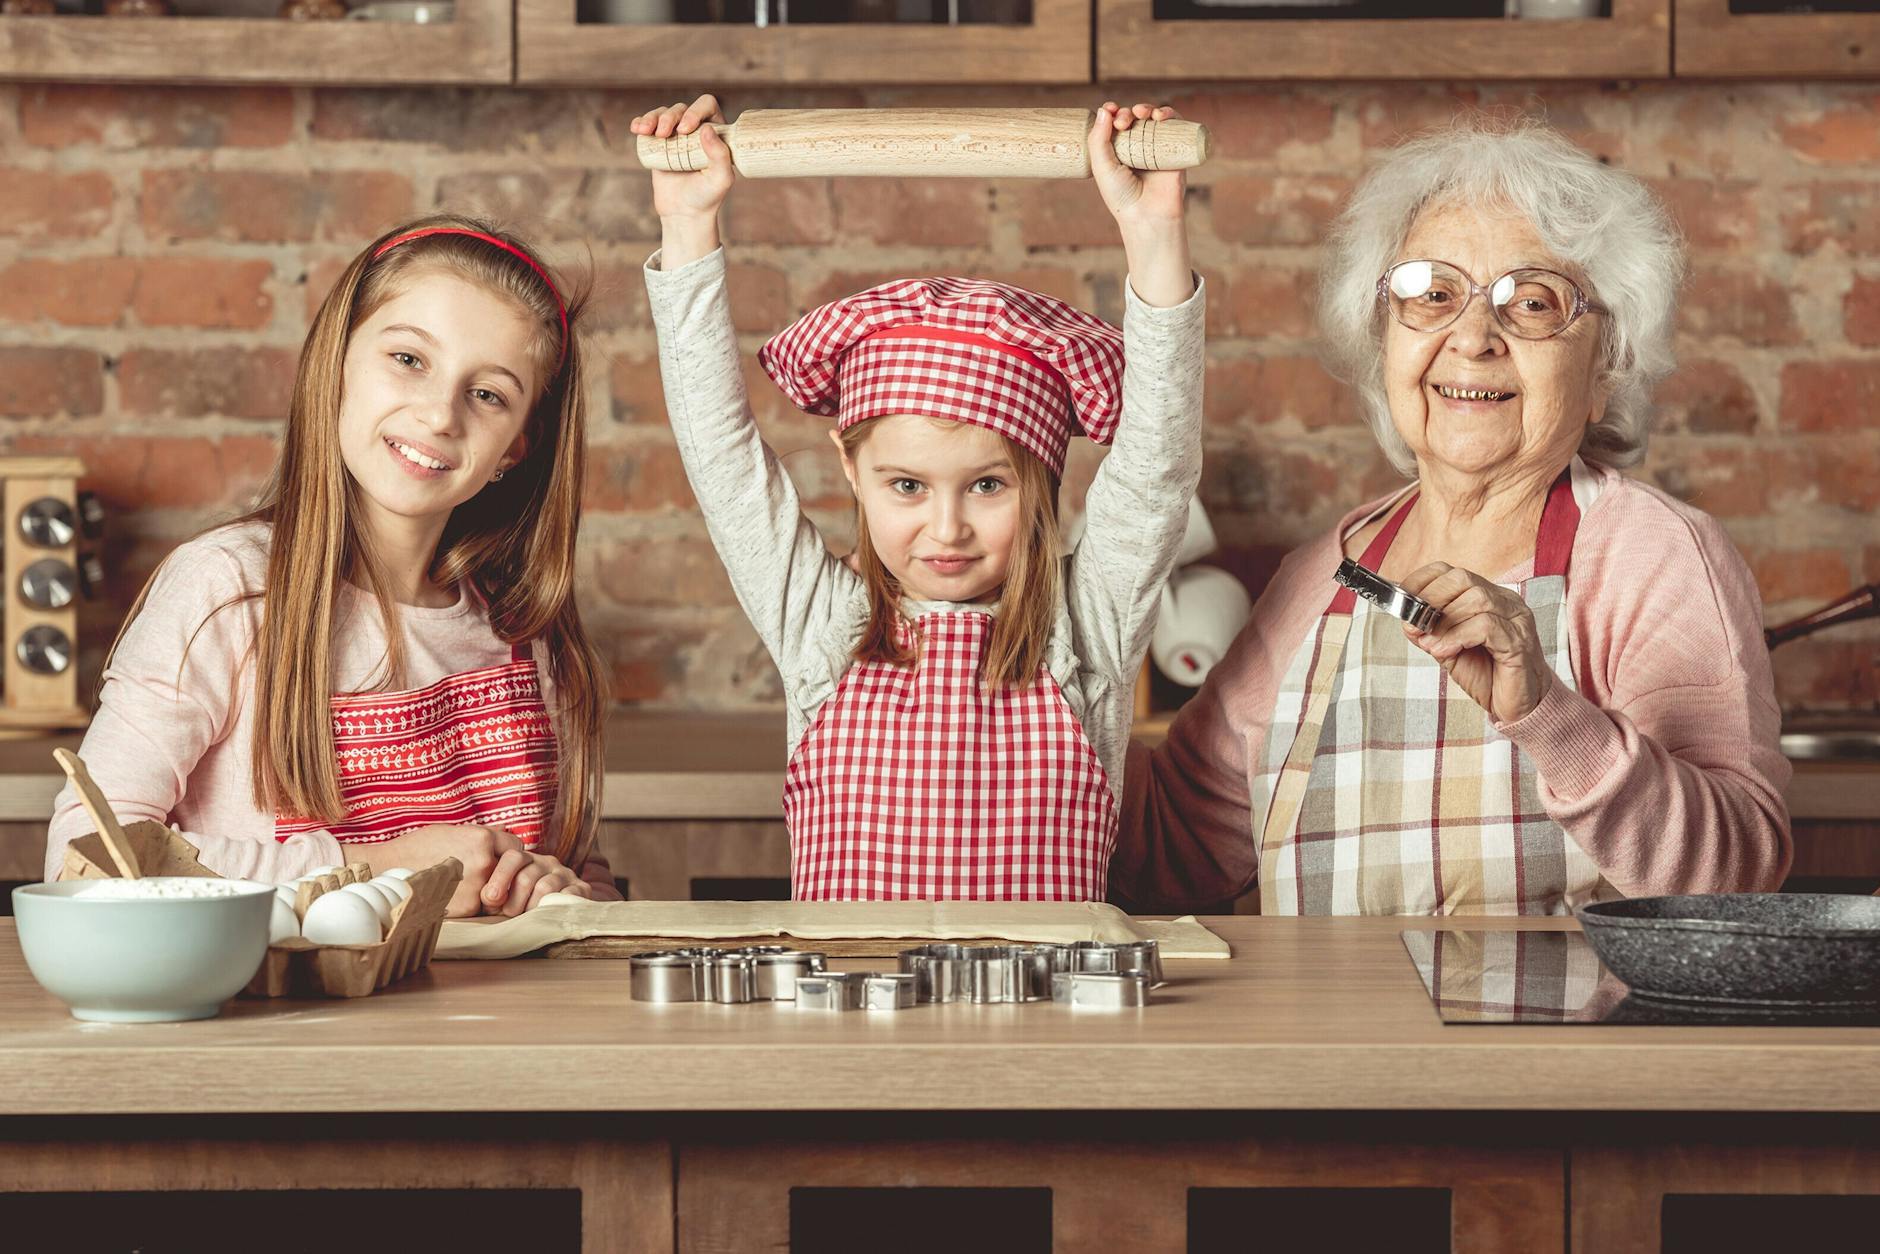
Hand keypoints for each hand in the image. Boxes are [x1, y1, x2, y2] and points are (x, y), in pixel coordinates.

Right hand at [355, 823, 524, 917]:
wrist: (388, 872)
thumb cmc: (419, 849)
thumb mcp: (452, 831)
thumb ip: (482, 835)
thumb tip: (507, 833)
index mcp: (482, 838)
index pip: (515, 847)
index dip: (506, 853)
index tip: (497, 857)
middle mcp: (484, 861)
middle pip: (511, 870)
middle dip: (502, 873)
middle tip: (483, 875)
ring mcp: (478, 886)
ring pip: (500, 891)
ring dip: (489, 891)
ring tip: (463, 885)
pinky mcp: (468, 908)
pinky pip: (483, 907)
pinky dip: (473, 904)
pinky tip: (454, 897)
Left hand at [479, 849, 594, 916]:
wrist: (553, 918)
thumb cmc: (518, 909)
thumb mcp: (501, 898)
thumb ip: (491, 894)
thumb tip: (488, 897)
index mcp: (525, 859)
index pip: (513, 857)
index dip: (500, 878)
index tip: (490, 899)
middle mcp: (546, 862)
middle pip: (526, 877)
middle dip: (513, 902)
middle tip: (508, 915)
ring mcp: (565, 874)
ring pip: (545, 888)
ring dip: (531, 908)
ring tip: (526, 919)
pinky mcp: (581, 888)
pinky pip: (568, 896)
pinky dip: (554, 908)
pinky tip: (546, 916)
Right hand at [629, 94, 732, 266]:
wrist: (684, 213)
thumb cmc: (707, 197)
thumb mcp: (720, 179)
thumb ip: (721, 155)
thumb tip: (707, 129)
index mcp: (715, 132)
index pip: (707, 106)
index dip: (695, 110)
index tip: (685, 129)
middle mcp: (695, 130)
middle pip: (681, 108)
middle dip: (670, 116)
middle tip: (664, 134)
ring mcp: (675, 136)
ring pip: (663, 113)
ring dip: (653, 117)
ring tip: (646, 131)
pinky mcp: (658, 144)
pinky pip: (648, 125)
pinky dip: (641, 122)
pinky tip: (636, 128)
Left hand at [1088, 102, 1193, 308]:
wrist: (1148, 214)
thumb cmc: (1122, 196)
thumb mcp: (1102, 167)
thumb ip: (1098, 139)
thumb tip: (1104, 109)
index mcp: (1118, 151)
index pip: (1115, 124)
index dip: (1113, 112)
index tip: (1109, 109)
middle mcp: (1138, 147)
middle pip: (1134, 118)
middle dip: (1127, 113)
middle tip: (1123, 122)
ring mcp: (1157, 148)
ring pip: (1154, 118)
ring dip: (1148, 108)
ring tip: (1141, 113)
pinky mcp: (1175, 150)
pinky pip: (1176, 126)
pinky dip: (1170, 115)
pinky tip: (1161, 116)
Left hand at [1398, 562, 1552, 724]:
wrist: (1520, 705)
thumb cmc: (1488, 675)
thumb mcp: (1449, 650)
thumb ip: (1430, 632)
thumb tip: (1407, 619)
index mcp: (1488, 597)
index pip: (1451, 572)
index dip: (1422, 582)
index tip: (1403, 602)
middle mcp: (1504, 601)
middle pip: (1463, 579)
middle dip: (1431, 599)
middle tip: (1415, 624)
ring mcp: (1516, 619)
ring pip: (1476, 599)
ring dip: (1444, 622)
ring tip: (1429, 644)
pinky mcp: (1519, 641)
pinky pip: (1486, 626)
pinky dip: (1458, 637)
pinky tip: (1446, 651)